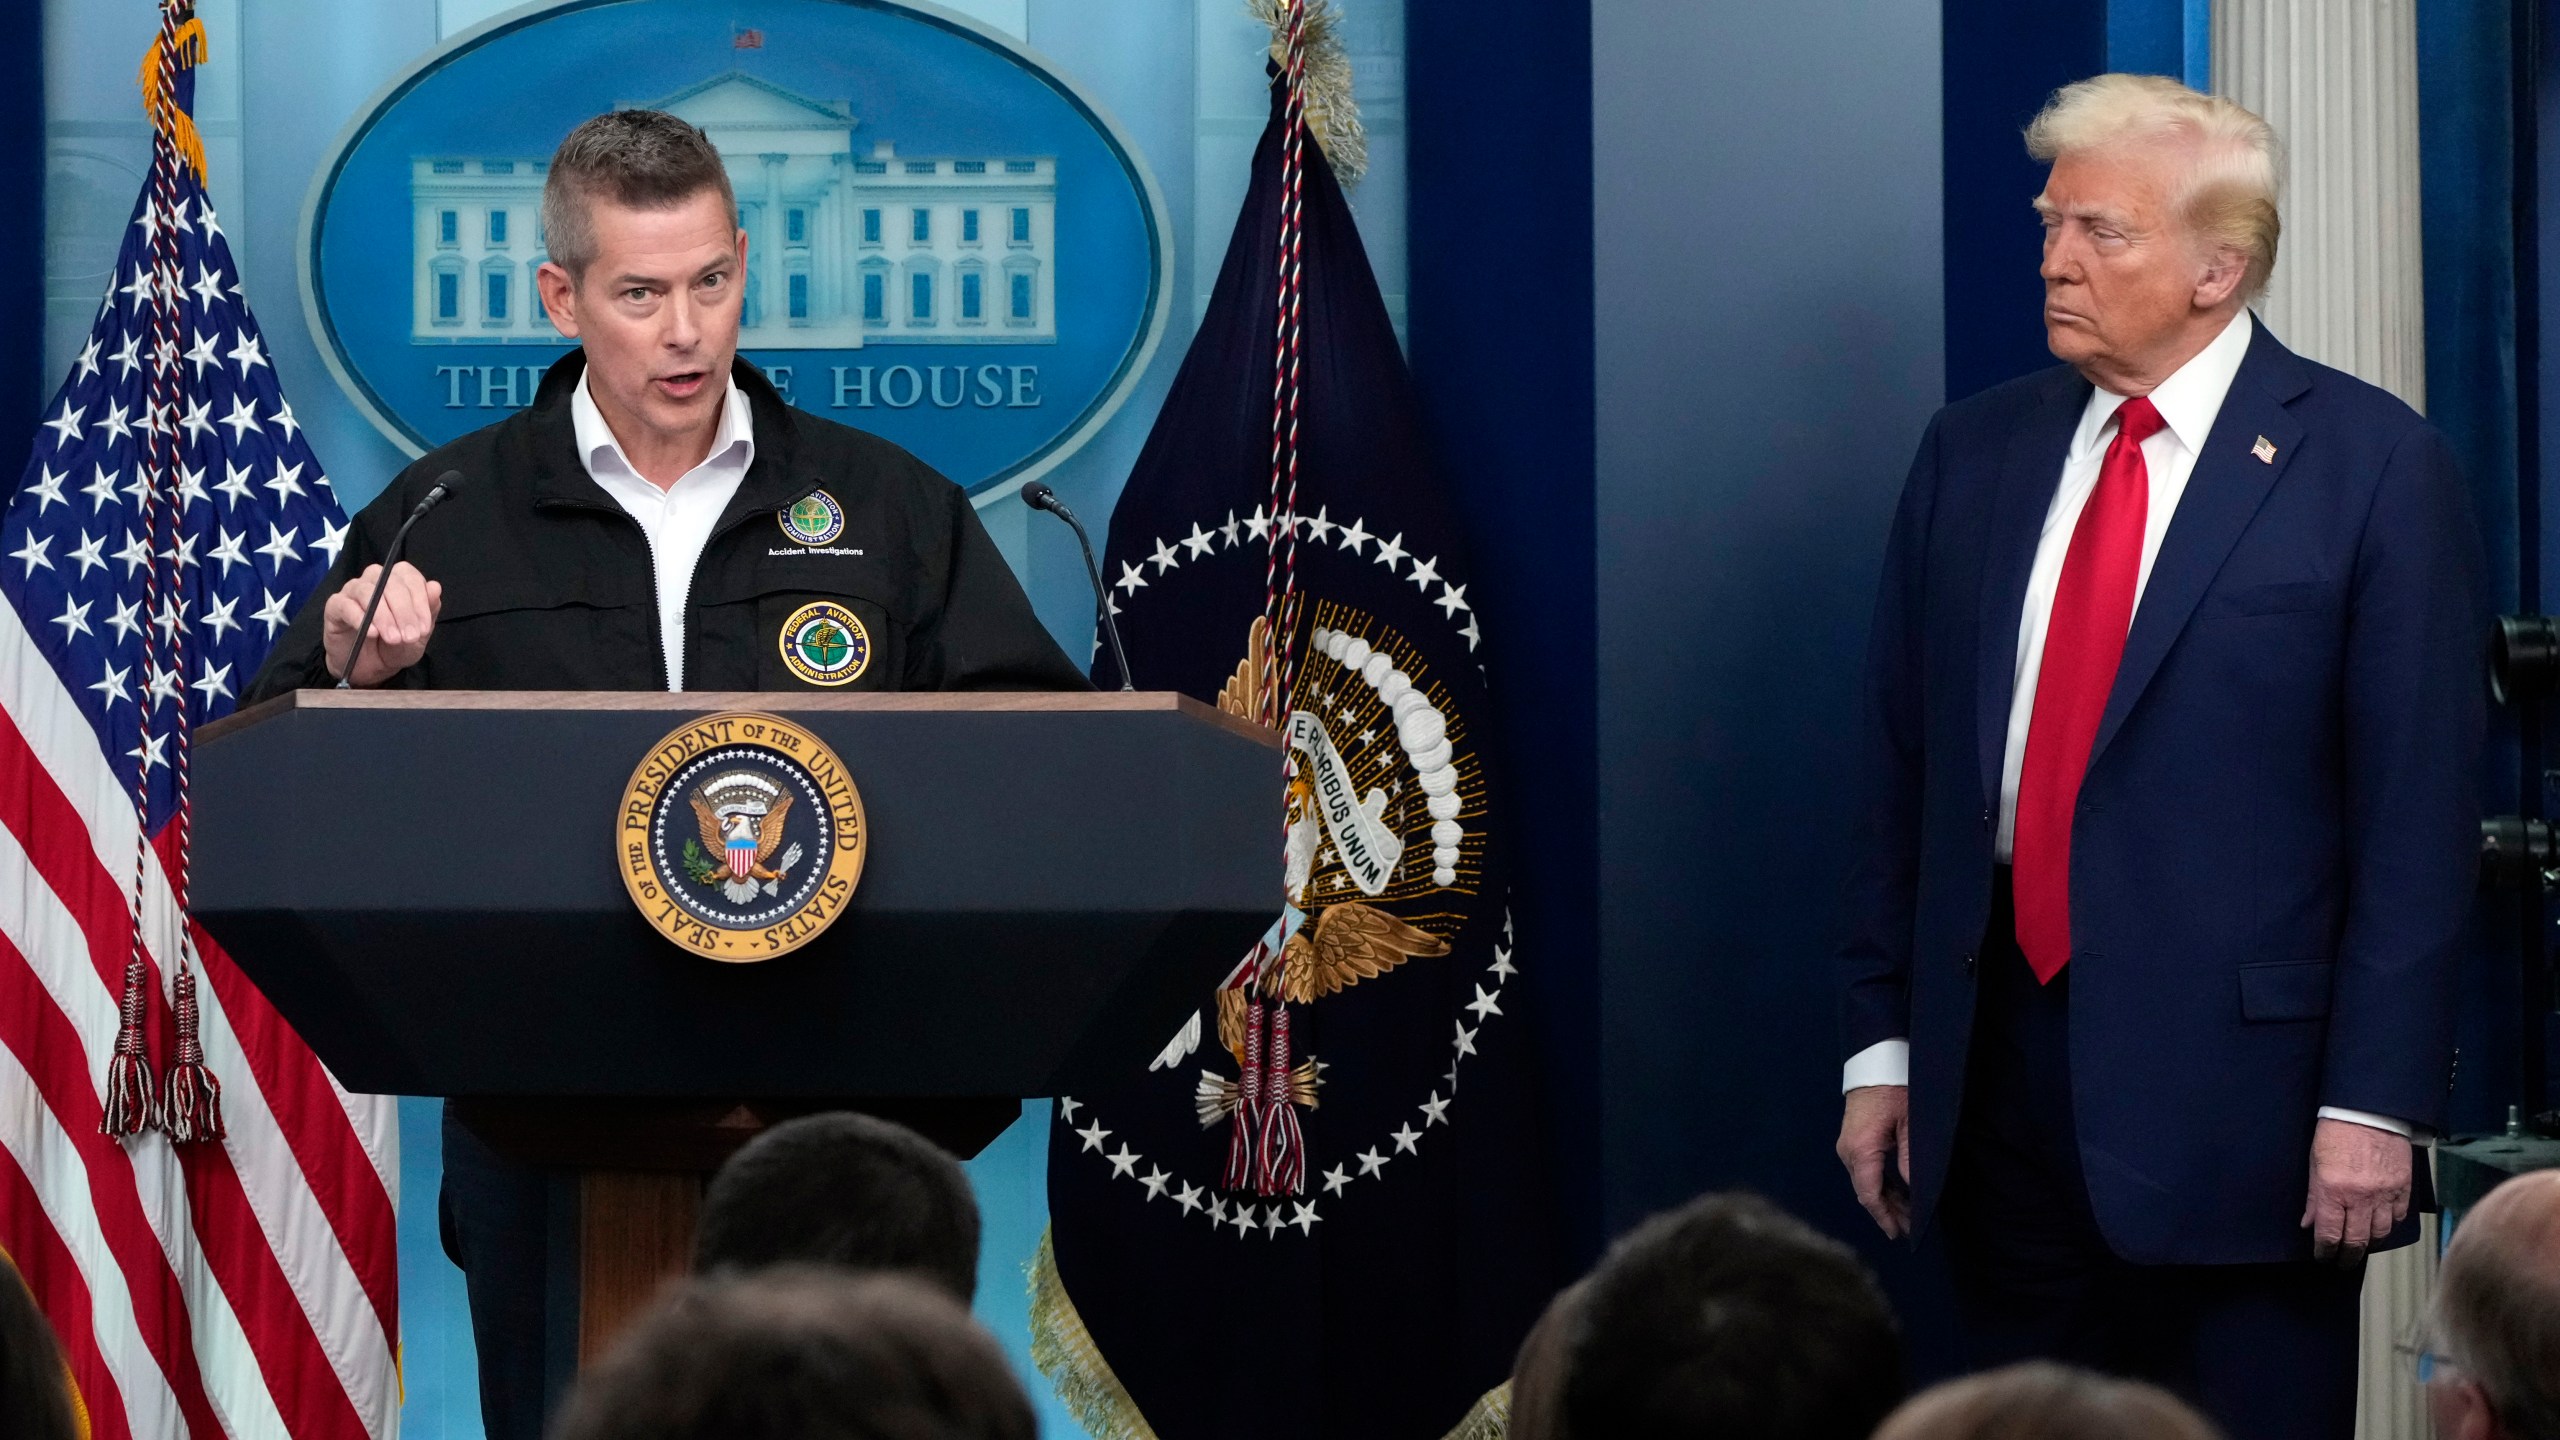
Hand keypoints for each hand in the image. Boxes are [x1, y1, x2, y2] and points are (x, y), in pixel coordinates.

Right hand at [323, 562, 441, 686]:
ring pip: (367, 591)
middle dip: (404, 611)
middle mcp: (375, 580)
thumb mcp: (419, 634)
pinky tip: (372, 633)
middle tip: (409, 636)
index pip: (409, 576)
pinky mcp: (335, 606)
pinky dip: (360, 617)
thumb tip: (435, 587)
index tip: (424, 627)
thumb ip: (429, 611)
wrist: (369, 668)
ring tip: (392, 638)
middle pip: (390, 582)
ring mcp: (353, 590)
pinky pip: (345, 604)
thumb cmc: (395, 647)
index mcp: (398, 581)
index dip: (420, 600)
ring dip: (383, 615)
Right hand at [1837, 1085, 1911, 1238]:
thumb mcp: (1910, 1123)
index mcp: (1861, 1149)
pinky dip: (1880, 1185)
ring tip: (1907, 1214)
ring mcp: (1848, 1146)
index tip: (1897, 1233)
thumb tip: (1914, 1189)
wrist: (1874, 1063)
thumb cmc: (1894, 1088)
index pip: (1869, 1193)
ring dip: (1885, 1199)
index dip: (1884, 1216)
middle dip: (1888, 1212)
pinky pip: (1865, 1170)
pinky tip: (1897, 1193)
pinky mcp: (1853, 1140)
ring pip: (1865, 1182)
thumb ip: (1910, 1158)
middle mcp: (1848, 1151)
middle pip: (1866, 1191)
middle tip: (1909, 1228)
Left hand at [2300, 1116, 2410, 1263]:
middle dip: (2348, 1256)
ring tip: (2361, 1244)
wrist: (2369, 1111)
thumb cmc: (2336, 1133)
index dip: (2326, 1251)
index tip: (2323, 1257)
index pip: (2330, 1234)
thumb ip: (2314, 1197)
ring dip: (2370, 1242)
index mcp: (2334, 1190)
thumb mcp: (2315, 1163)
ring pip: (2381, 1232)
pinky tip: (2380, 1224)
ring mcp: (2386, 1194)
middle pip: (2358, 1240)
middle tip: (2343, 1262)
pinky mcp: (2403, 1187)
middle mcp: (2361, 1197)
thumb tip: (2309, 1224)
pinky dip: (2390, 1224)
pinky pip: (2399, 1216)